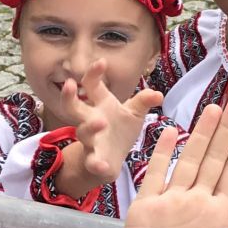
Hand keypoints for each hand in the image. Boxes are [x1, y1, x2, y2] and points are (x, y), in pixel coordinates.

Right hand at [56, 61, 163, 189]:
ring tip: (100, 121)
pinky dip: (96, 164)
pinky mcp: (94, 161)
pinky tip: (101, 165)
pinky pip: (92, 162)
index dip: (93, 73)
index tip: (102, 62)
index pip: (91, 85)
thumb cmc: (120, 130)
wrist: (113, 160)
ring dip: (89, 127)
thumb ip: (143, 101)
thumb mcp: (134, 113)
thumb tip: (158, 94)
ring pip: (82, 132)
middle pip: (72, 106)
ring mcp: (90, 140)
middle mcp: (89, 120)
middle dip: (69, 96)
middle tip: (69, 84)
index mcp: (99, 104)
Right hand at [115, 98, 227, 227]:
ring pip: (190, 159)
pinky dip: (162, 153)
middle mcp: (197, 202)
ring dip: (202, 134)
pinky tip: (172, 131)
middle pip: (215, 158)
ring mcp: (171, 202)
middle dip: (227, 129)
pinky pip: (156, 174)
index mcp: (219, 214)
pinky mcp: (146, 206)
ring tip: (214, 107)